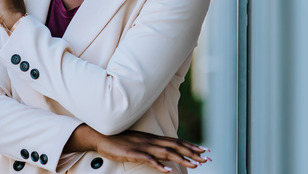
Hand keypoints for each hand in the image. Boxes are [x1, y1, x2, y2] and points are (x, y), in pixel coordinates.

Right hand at [66, 125, 210, 172]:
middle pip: (175, 146)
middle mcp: (150, 140)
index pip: (175, 141)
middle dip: (192, 152)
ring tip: (195, 164)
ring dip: (182, 158)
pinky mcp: (133, 153)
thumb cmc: (118, 141)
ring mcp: (142, 146)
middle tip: (207, 158)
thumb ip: (150, 147)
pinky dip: (159, 165)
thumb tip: (163, 154)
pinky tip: (169, 171)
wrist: (100, 136)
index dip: (190, 145)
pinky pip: (149, 159)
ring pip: (166, 152)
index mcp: (152, 138)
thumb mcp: (137, 143)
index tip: (204, 150)